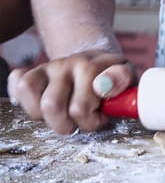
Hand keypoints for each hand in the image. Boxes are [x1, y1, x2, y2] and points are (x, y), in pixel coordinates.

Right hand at [7, 51, 136, 134]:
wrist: (94, 58)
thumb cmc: (110, 75)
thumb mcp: (127, 76)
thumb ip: (122, 79)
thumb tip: (103, 86)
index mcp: (92, 66)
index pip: (80, 104)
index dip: (90, 119)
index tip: (100, 116)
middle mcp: (68, 64)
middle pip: (52, 107)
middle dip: (68, 124)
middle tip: (82, 120)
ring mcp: (49, 68)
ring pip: (34, 102)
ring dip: (48, 118)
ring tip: (64, 115)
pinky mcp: (34, 73)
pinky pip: (18, 86)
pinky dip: (25, 100)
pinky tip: (42, 103)